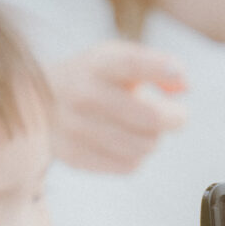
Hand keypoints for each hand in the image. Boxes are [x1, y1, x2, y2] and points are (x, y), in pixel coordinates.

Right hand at [47, 40, 186, 172]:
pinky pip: (129, 166)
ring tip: (141, 129)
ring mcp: (74, 127)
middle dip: (172, 119)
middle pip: (150, 119)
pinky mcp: (74, 156)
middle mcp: (82, 93)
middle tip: (173, 115)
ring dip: (152, 140)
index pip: (130, 63)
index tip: (178, 73)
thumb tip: (185, 85)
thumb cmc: (96, 78)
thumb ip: (156, 66)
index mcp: (97, 63)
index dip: (157, 67)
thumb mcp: (120, 59)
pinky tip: (123, 143)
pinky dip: (135, 157)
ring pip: (143, 147)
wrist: (40, 100)